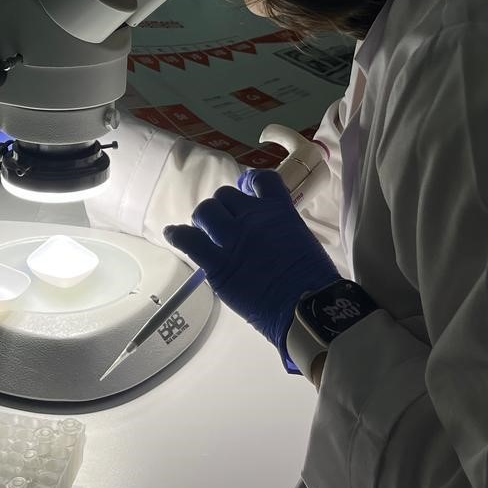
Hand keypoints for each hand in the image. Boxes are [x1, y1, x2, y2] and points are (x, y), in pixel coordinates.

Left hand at [164, 171, 339, 369]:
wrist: (307, 307)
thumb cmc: (314, 281)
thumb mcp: (304, 241)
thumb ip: (283, 230)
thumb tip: (271, 235)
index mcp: (279, 211)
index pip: (260, 180)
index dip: (250, 182)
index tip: (246, 190)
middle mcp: (253, 218)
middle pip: (226, 196)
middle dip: (224, 207)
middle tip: (225, 223)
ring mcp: (233, 239)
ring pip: (205, 212)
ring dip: (204, 219)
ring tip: (205, 231)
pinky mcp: (217, 264)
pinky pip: (188, 240)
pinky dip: (177, 234)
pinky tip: (172, 234)